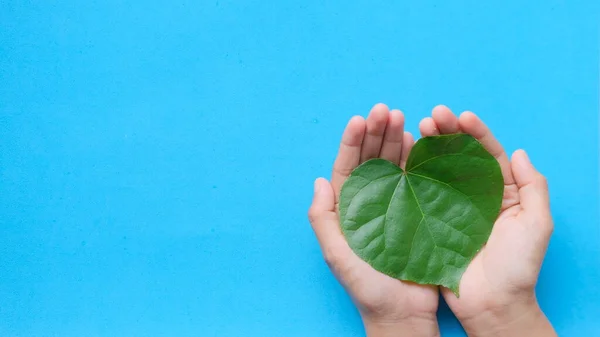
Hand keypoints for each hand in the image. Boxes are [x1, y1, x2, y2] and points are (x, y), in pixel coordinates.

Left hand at [308, 104, 439, 336]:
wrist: (402, 312)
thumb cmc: (366, 286)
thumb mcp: (337, 254)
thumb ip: (323, 219)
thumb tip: (317, 180)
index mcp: (348, 208)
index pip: (347, 167)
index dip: (352, 142)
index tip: (359, 119)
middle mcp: (371, 201)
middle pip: (371, 159)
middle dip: (376, 133)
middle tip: (385, 110)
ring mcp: (396, 203)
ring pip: (393, 164)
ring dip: (395, 140)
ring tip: (401, 117)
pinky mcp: (418, 209)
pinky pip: (416, 178)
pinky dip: (416, 159)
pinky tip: (417, 141)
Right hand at [419, 106, 556, 336]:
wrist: (491, 304)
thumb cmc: (518, 266)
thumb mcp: (538, 224)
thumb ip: (534, 187)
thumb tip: (520, 152)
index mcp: (502, 192)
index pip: (489, 154)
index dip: (476, 133)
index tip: (461, 116)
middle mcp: (475, 194)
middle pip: (461, 155)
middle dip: (448, 132)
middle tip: (433, 115)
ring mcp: (451, 207)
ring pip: (440, 169)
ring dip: (430, 146)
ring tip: (418, 126)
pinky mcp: (431, 220)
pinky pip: (422, 192)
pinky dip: (414, 172)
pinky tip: (405, 155)